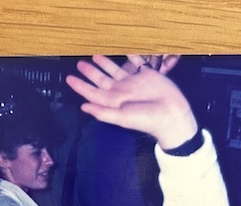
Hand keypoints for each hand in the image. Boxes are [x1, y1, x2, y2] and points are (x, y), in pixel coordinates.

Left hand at [66, 55, 196, 149]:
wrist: (171, 116)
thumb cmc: (147, 120)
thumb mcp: (122, 117)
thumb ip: (103, 112)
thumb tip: (84, 106)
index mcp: (113, 101)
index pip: (92, 92)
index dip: (80, 86)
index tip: (69, 79)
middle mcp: (122, 91)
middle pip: (101, 80)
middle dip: (90, 72)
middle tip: (79, 64)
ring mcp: (134, 83)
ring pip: (115, 70)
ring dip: (105, 64)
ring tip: (95, 56)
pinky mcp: (147, 76)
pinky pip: (136, 63)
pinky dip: (130, 56)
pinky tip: (124, 50)